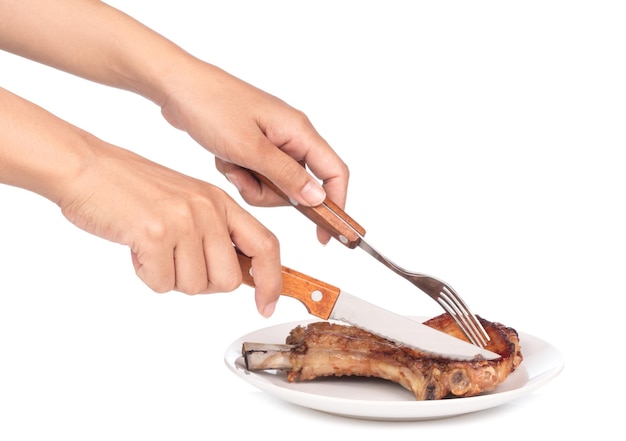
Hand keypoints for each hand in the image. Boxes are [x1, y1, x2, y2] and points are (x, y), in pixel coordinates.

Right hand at [58, 140, 282, 316]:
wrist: (86, 168)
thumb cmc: (133, 189)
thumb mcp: (189, 202)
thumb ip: (217, 234)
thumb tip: (242, 276)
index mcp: (220, 201)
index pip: (265, 245)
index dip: (272, 280)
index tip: (267, 304)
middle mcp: (208, 209)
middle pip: (227, 280)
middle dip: (201, 282)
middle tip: (175, 261)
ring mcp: (183, 221)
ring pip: (194, 286)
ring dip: (169, 277)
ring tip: (152, 247)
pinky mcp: (155, 234)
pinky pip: (162, 283)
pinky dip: (147, 275)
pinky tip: (137, 249)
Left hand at [159, 61, 349, 243]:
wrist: (176, 86)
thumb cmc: (212, 107)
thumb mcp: (250, 148)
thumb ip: (286, 175)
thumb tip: (319, 198)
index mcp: (299, 131)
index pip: (334, 172)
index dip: (336, 204)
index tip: (325, 234)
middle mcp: (291, 136)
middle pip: (300, 185)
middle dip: (272, 193)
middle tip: (244, 180)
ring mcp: (272, 141)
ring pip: (276, 185)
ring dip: (251, 184)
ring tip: (230, 165)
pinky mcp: (254, 146)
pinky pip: (257, 176)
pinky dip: (240, 175)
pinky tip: (223, 158)